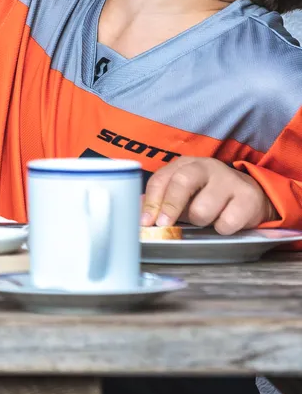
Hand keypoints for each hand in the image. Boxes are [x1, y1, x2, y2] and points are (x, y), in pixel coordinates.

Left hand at [141, 157, 276, 234]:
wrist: (252, 194)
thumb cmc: (209, 194)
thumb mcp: (185, 192)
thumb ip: (163, 200)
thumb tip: (142, 216)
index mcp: (186, 164)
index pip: (161, 179)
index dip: (151, 201)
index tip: (146, 222)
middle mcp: (207, 166)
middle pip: (182, 183)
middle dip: (170, 207)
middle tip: (165, 225)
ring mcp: (229, 180)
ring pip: (203, 211)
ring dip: (201, 222)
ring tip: (208, 218)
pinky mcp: (248, 198)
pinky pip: (226, 223)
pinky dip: (222, 229)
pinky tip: (226, 221)